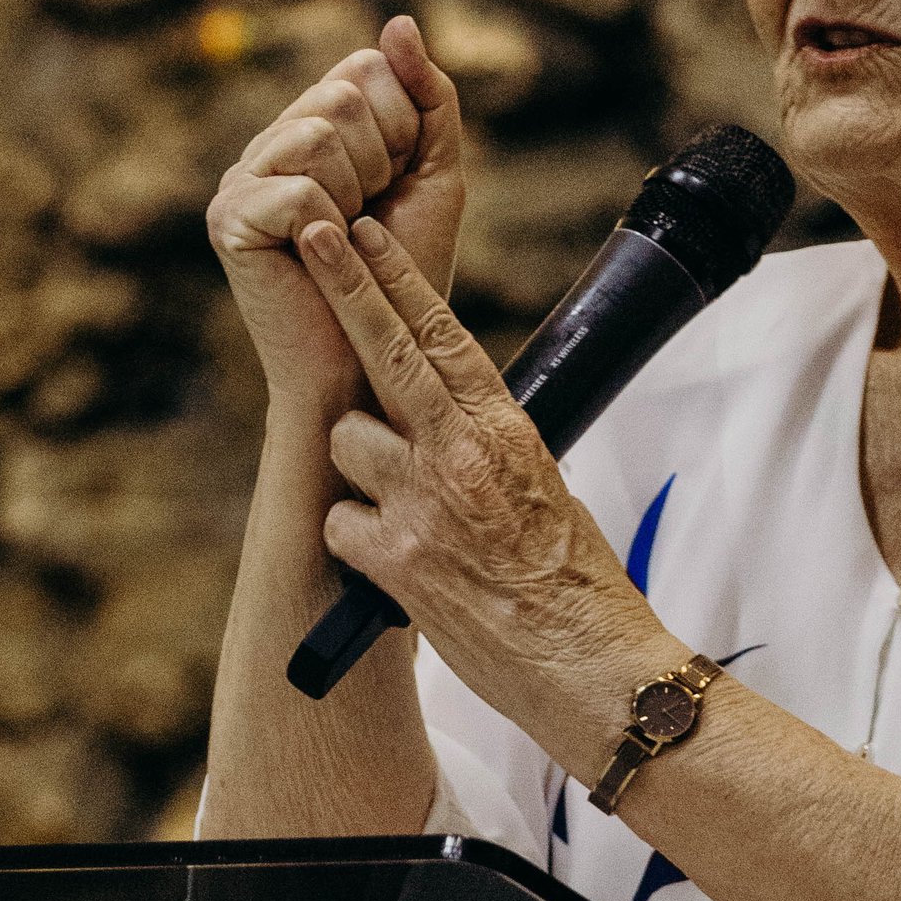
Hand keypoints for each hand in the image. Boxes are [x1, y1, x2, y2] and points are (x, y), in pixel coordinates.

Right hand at [206, 15, 465, 421]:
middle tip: (367, 224)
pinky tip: (319, 260)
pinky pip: (299, 188)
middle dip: (382, 164)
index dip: (402, 129)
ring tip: (344, 243)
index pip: (365, 69)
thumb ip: (428, 98)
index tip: (393, 188)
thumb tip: (401, 20)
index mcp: (310, 126)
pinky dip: (329, 228)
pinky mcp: (228, 220)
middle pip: (343, 95)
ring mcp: (241, 178)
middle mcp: (270, 143)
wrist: (371, 371)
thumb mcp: (432, 177)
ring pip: (319, 134)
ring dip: (356, 196)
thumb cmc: (402, 283)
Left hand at [296, 208, 658, 764]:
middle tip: (309, 232)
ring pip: (347, 442)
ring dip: (359, 472)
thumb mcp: (545, 491)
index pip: (440, 334)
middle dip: (342, 283)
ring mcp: (423, 504)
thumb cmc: (576, 589)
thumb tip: (444, 418)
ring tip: (406, 518)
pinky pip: (340, 523)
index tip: (359, 232)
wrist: (591, 668)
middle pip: (384, 348)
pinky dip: (357, 544)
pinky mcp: (397, 561)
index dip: (393, 277)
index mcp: (504, 431)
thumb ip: (486, 445)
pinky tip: (395, 569)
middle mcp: (460, 454)